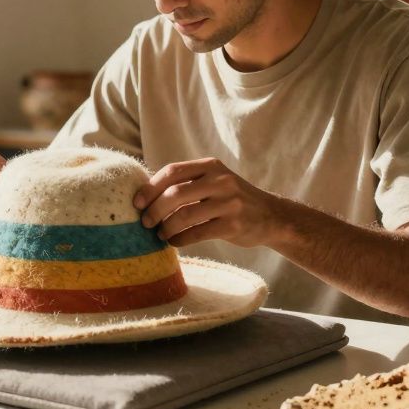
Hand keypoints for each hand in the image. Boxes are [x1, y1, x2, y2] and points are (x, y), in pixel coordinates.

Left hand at [133, 158, 277, 247]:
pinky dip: (181, 239)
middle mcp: (220, 181)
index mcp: (210, 166)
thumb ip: (188, 182)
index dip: (150, 187)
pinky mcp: (233, 225)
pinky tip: (176, 242)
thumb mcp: (215, 180)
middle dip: (154, 210)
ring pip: (184, 216)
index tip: (136, 202)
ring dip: (166, 228)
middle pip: (174, 193)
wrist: (272, 216)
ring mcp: (228, 203)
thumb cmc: (233, 199)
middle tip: (145, 222)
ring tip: (161, 234)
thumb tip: (146, 195)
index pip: (172, 171)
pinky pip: (197, 233)